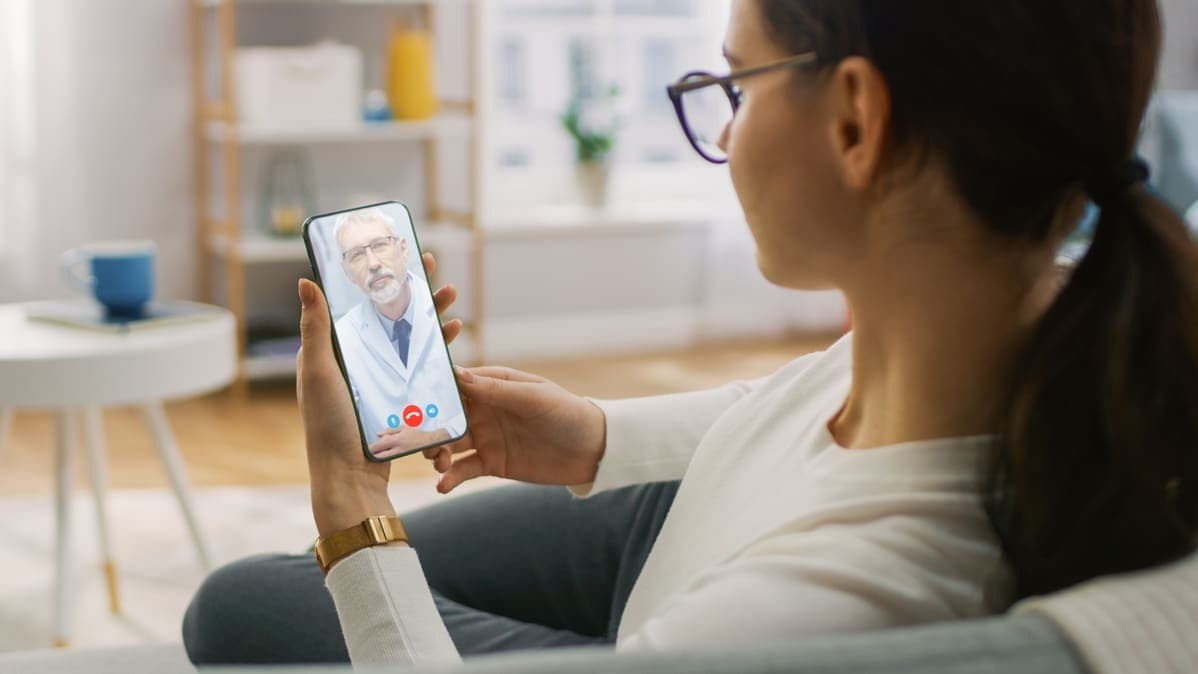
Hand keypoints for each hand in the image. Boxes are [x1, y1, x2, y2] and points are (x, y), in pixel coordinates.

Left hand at [298, 252, 459, 536]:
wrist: (351, 479)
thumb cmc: (328, 426)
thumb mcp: (320, 371)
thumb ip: (316, 328)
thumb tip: (305, 280)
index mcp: (334, 350)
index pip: (360, 302)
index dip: (380, 276)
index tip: (398, 252)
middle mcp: (357, 361)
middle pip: (391, 315)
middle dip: (415, 289)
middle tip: (434, 266)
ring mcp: (380, 381)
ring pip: (411, 338)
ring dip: (432, 317)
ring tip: (453, 299)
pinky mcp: (399, 399)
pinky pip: (421, 367)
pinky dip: (438, 351)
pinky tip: (453, 339)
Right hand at [426, 366, 606, 492]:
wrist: (592, 450)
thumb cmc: (567, 413)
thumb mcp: (534, 398)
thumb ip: (496, 389)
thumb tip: (457, 374)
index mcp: (493, 385)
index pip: (455, 384)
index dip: (432, 390)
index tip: (411, 400)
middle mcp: (484, 410)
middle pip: (444, 416)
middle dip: (427, 427)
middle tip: (418, 440)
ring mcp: (485, 437)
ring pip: (449, 444)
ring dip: (436, 452)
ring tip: (438, 463)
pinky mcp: (491, 463)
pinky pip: (463, 470)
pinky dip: (450, 477)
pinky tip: (442, 485)